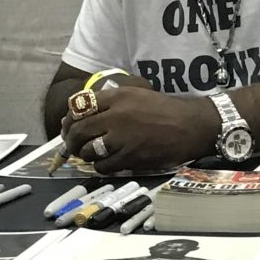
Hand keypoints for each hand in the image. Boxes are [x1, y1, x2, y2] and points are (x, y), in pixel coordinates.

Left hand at [61, 87, 217, 172]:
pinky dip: (100, 166)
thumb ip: (112, 101)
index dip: (70, 119)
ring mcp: (122, 138)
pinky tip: (107, 162)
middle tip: (74, 146)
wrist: (190, 126)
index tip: (69, 126)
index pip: (80, 106)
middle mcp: (116, 116)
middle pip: (79, 130)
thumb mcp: (137, 94)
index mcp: (117, 97)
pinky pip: (103, 166)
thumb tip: (86, 113)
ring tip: (93, 154)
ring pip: (88, 150)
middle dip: (73, 141)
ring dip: (87, 154)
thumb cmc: (165, 110)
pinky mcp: (130, 157)